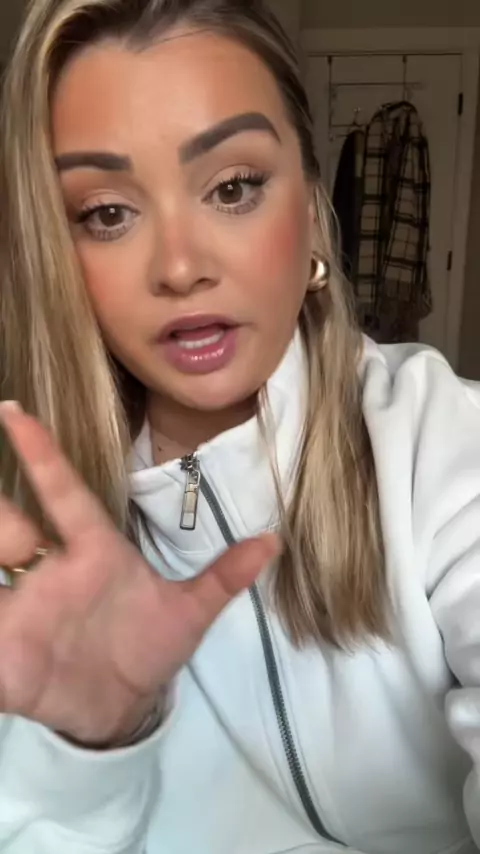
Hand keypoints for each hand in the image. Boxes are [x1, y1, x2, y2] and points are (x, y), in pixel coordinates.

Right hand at [0, 403, 277, 745]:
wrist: (121, 706)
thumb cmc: (147, 648)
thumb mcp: (188, 615)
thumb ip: (224, 577)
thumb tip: (274, 542)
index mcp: (91, 552)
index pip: (66, 495)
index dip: (43, 455)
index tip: (16, 411)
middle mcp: (49, 571)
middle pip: (10, 525)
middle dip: (4, 518)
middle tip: (18, 538)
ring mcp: (20, 609)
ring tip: (7, 559)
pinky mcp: (2, 650)